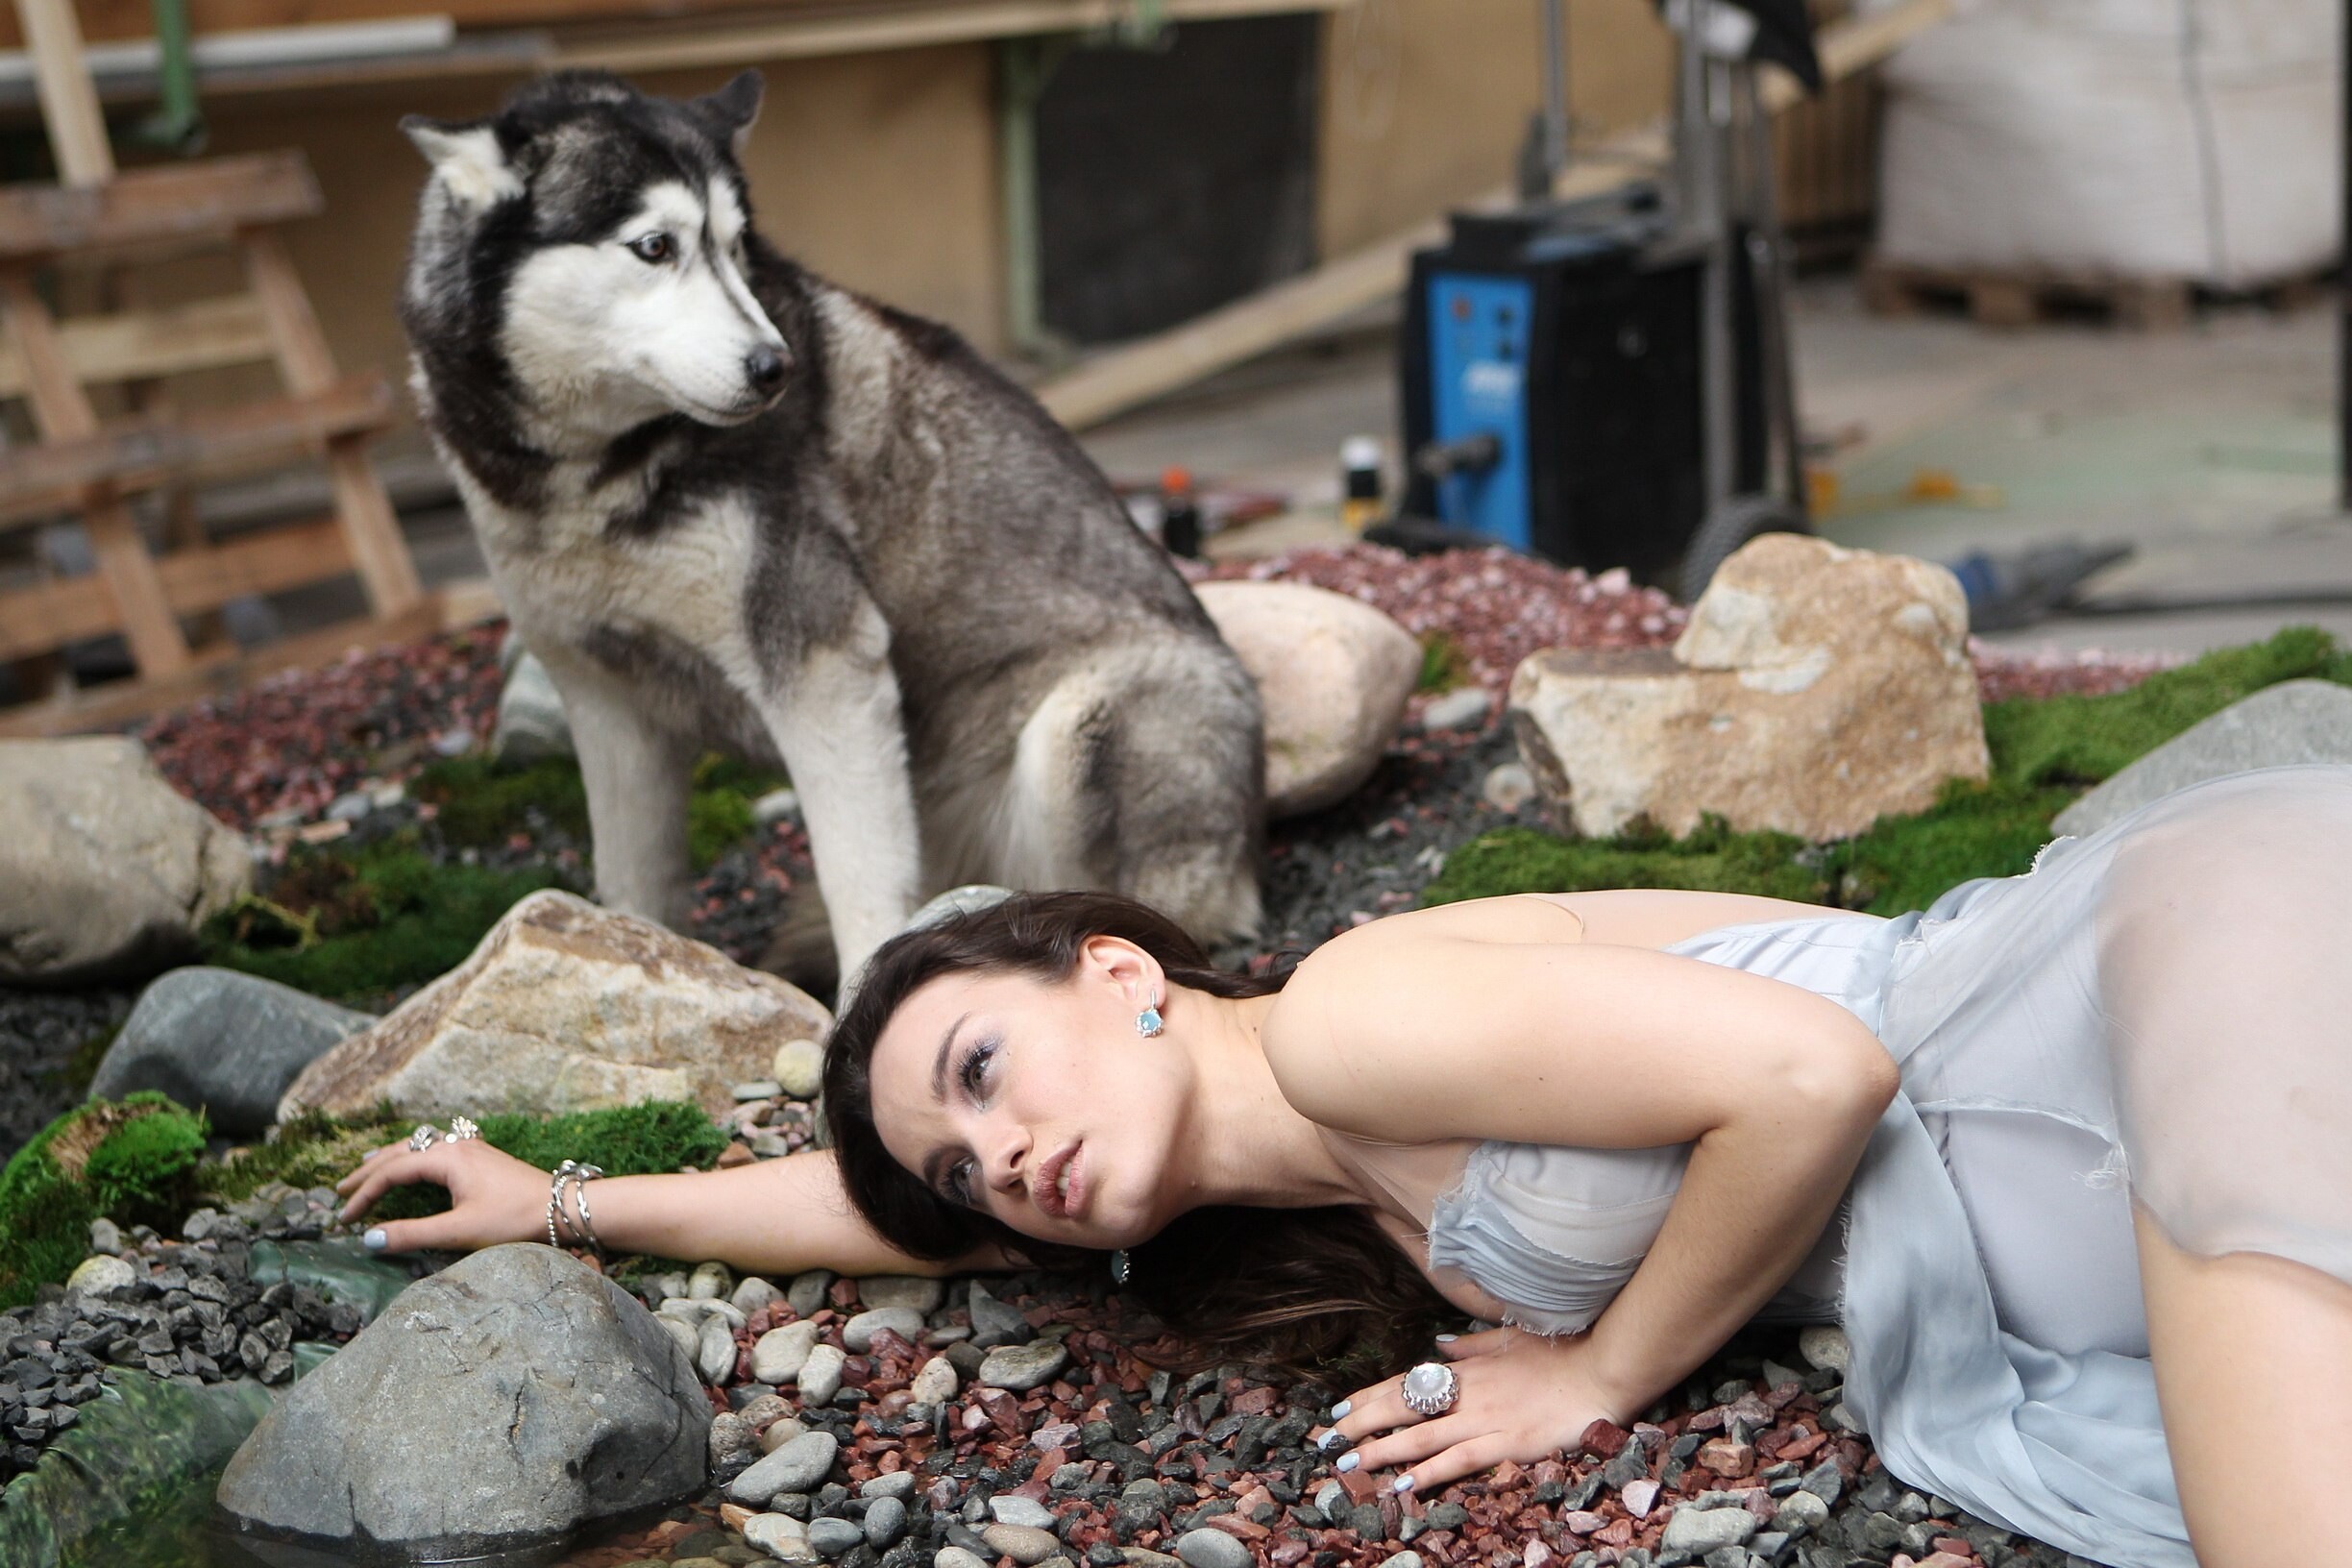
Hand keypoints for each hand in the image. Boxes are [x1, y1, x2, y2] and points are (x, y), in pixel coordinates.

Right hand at [333, 1134, 551, 1253]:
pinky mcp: (483, 1158)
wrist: (564, 1209)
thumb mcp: (458, 1231)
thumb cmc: (514, 1219)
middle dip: (370, 1172)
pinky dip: (415, 1157)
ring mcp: (472, 1148)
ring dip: (392, 1159)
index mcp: (447, 1157)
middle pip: (401, 1152)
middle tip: (341, 1190)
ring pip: (420, 1147)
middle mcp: (457, 1145)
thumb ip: (411, 1234)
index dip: (365, 1195)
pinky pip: (437, 1150)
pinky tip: (415, 1165)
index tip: (345, 1220)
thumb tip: (369, 1239)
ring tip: (367, 1168)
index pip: (392, 1172)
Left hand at [1316, 1328, 1633, 1495]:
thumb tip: (1441, 1345)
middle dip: (1363, 1423)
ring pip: (1421, 1436)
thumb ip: (1473, 1344)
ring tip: (1351, 1462)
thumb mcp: (1511, 1338)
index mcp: (1468, 1368)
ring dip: (1382, 1449)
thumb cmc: (1560, 1352)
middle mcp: (1468, 1392)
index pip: (1408, 1381)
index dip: (1371, 1396)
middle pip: (1404, 1407)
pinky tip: (1402, 1483)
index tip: (1342, 1408)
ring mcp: (1486, 1419)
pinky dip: (1428, 1472)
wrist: (1599, 1370)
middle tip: (1330, 1439)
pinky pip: (1458, 1460)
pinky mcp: (1506, 1444)